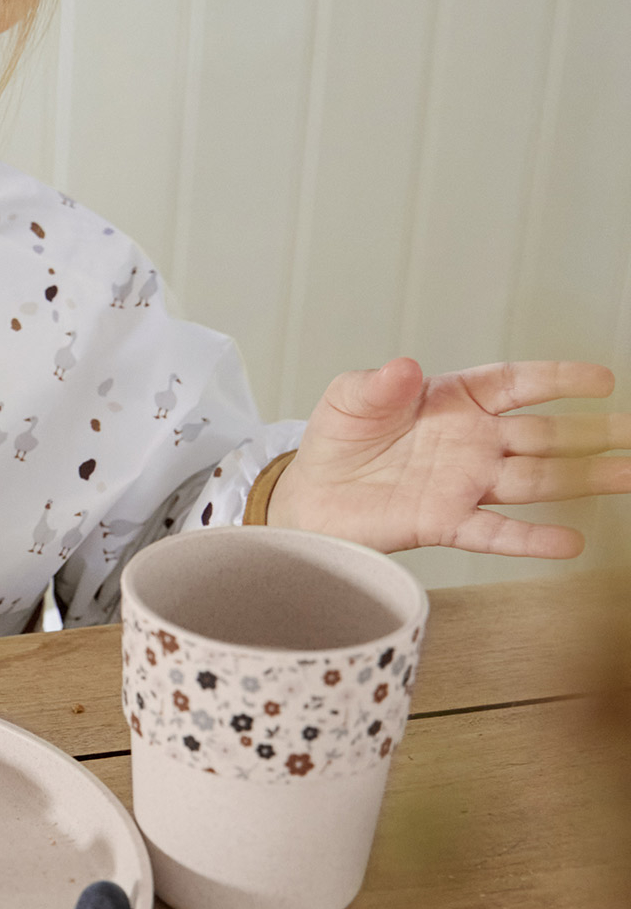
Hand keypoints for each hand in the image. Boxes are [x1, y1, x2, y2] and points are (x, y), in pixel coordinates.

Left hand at [267, 358, 630, 556]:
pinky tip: (569, 542)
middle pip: (546, 435)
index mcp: (453, 399)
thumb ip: (377, 384)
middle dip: (595, 432)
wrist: (309, 494)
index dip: (558, 379)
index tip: (602, 380)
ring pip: (536, 480)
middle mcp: (471, 441)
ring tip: (630, 476)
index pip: (516, 382)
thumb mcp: (349, 398)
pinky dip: (529, 538)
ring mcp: (464, 483)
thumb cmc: (338, 440)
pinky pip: (495, 531)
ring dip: (584, 479)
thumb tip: (403, 367)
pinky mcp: (445, 521)